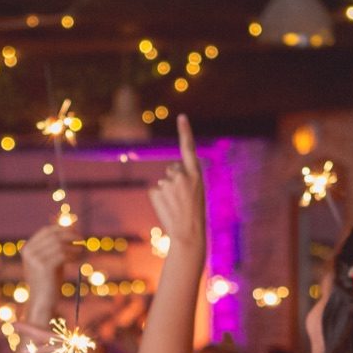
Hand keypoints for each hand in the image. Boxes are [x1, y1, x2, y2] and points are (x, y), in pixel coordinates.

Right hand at [20, 223, 74, 309]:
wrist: (43, 302)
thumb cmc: (49, 281)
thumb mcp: (52, 260)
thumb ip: (57, 246)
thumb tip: (71, 227)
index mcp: (27, 248)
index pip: (46, 231)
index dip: (62, 229)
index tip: (75, 231)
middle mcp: (29, 252)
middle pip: (53, 235)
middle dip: (69, 235)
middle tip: (81, 238)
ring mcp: (34, 259)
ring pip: (59, 244)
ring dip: (72, 246)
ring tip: (81, 250)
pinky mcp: (44, 266)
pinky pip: (62, 254)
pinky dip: (72, 254)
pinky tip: (77, 258)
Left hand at [147, 115, 204, 252]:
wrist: (188, 234)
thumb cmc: (194, 215)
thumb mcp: (196, 193)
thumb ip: (185, 180)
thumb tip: (168, 177)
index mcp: (197, 174)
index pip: (189, 148)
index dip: (185, 131)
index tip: (181, 117)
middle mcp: (182, 175)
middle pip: (173, 169)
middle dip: (175, 181)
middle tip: (183, 200)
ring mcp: (168, 182)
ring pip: (164, 181)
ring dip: (167, 192)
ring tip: (176, 206)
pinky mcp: (156, 191)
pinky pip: (155, 190)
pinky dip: (158, 198)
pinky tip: (166, 208)